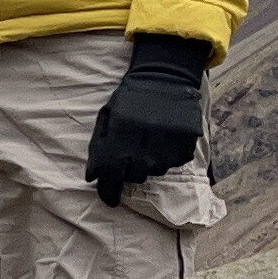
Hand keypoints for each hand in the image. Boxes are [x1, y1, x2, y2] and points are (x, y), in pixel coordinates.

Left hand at [86, 35, 209, 201]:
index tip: (110, 200)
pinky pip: (173, 163)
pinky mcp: (185, 150)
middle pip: (134, 177)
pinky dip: (168, 155)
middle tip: (132, 151)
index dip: (108, 192)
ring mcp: (166, 152)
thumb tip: (92, 177)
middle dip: (129, 169)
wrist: (166, 78)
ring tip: (149, 138)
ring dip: (149, 161)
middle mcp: (144, 150)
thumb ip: (98, 147)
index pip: (111, 177)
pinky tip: (165, 136)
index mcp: (121, 140)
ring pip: (155, 171)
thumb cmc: (131, 98)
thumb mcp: (107, 117)